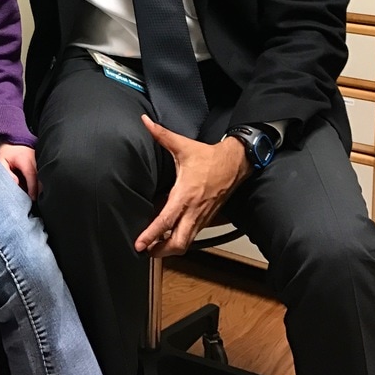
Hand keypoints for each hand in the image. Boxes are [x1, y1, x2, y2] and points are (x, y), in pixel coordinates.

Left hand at [0, 143, 39, 199]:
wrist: (14, 138)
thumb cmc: (7, 151)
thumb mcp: (1, 160)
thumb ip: (6, 171)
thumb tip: (15, 182)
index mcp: (25, 160)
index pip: (31, 175)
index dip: (33, 188)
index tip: (33, 198)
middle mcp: (35, 159)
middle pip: (41, 177)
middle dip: (40, 190)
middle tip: (38, 201)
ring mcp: (39, 159)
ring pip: (43, 175)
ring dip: (42, 186)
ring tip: (40, 197)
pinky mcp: (41, 160)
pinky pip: (43, 172)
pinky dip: (42, 180)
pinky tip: (40, 189)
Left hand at [134, 115, 252, 257]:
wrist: (235, 163)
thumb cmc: (208, 157)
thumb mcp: (182, 146)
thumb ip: (161, 135)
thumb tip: (145, 122)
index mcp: (184, 195)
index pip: (166, 221)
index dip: (151, 235)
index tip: (140, 244)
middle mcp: (193, 210)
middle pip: (178, 243)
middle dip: (160, 251)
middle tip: (145, 250)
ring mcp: (202, 217)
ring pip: (186, 243)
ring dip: (170, 249)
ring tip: (155, 248)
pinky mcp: (207, 219)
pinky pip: (193, 235)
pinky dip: (180, 240)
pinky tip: (171, 235)